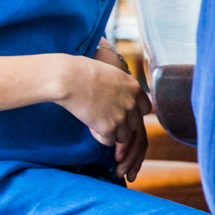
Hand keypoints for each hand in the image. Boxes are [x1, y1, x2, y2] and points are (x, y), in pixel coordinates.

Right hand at [54, 53, 150, 180]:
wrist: (68, 79)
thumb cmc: (82, 72)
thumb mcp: (111, 74)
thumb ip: (122, 88)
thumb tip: (122, 98)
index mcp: (135, 87)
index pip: (145, 109)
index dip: (134, 113)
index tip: (123, 113)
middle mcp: (132, 103)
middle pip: (134, 125)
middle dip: (121, 125)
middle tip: (105, 119)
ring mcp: (121, 117)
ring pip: (123, 137)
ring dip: (110, 132)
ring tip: (94, 119)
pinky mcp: (108, 128)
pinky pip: (109, 142)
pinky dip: (100, 137)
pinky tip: (90, 125)